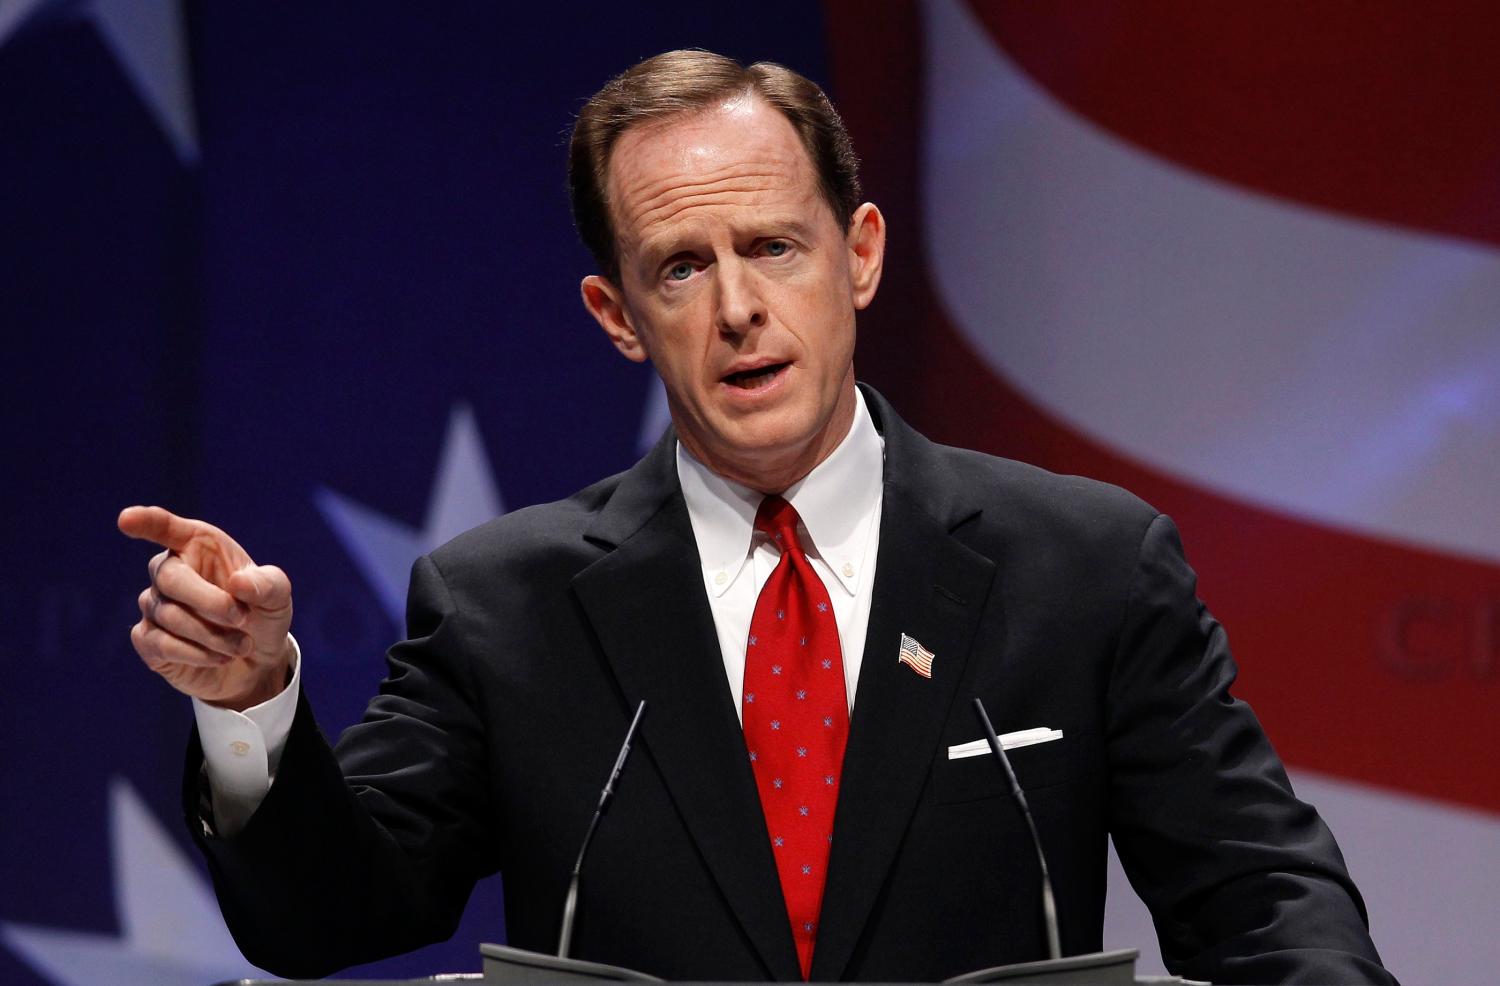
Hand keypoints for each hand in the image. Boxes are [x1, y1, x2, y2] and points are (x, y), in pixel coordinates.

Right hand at [118, 506, 294, 710]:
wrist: (256, 662)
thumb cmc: (262, 615)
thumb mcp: (278, 596)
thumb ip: (267, 584)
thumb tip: (238, 582)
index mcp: (197, 546)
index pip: (166, 528)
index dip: (146, 521)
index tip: (127, 519)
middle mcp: (168, 571)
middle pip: (170, 578)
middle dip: (211, 602)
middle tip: (242, 619)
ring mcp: (153, 605)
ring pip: (170, 616)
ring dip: (213, 635)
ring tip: (242, 645)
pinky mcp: (147, 639)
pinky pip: (161, 644)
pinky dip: (196, 654)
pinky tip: (218, 658)